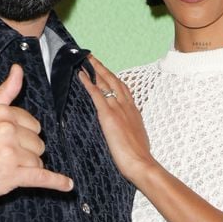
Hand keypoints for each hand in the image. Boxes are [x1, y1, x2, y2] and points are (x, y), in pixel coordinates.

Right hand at [0, 64, 72, 198]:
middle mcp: (8, 131)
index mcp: (3, 113)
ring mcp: (12, 154)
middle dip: (26, 151)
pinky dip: (56, 182)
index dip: (23, 134)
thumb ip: (5, 91)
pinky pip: (42, 177)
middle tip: (2, 156)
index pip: (33, 124)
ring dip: (27, 166)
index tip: (6, 140)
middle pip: (38, 142)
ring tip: (5, 167)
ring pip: (38, 160)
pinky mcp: (14, 175)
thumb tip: (18, 68)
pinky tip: (68, 185)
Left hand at [79, 56, 153, 183]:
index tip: (106, 70)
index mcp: (133, 111)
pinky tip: (81, 76)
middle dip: (102, 68)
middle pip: (114, 80)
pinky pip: (97, 95)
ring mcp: (118, 109)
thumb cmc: (139, 156)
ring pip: (105, 83)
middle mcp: (126, 106)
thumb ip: (130, 129)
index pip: (122, 89)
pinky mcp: (109, 116)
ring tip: (85, 61)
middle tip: (91, 57)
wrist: (141, 163)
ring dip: (94, 70)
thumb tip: (126, 130)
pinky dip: (88, 83)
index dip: (113, 78)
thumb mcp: (137, 137)